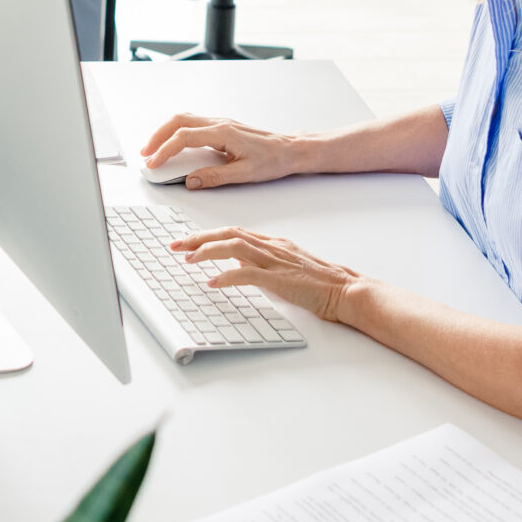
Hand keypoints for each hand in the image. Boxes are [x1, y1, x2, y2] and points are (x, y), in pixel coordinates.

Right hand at [141, 114, 306, 187]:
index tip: (154, 163)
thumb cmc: (272, 160)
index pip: (184, 137)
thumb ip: (214, 177)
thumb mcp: (244, 174)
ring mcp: (219, 123)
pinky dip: (176, 132)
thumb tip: (190, 181)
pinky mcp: (221, 127)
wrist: (289, 149)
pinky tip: (173, 144)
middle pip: (178, 121)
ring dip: (165, 132)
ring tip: (154, 149)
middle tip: (145, 154)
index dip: (165, 150)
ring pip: (183, 119)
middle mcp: (219, 123)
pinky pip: (192, 123)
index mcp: (223, 133)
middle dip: (157, 136)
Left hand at [170, 226, 363, 323]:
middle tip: (176, 246)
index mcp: (272, 243)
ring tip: (188, 260)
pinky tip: (213, 282)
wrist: (346, 289)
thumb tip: (235, 265)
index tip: (186, 242)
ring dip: (208, 252)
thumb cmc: (319, 282)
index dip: (206, 235)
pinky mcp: (281, 280)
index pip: (233, 232)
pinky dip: (228, 277)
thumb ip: (260, 263)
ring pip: (235, 247)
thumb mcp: (284, 267)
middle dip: (199, 239)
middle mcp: (271, 247)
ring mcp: (276, 261)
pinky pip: (249, 274)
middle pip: (228, 234)